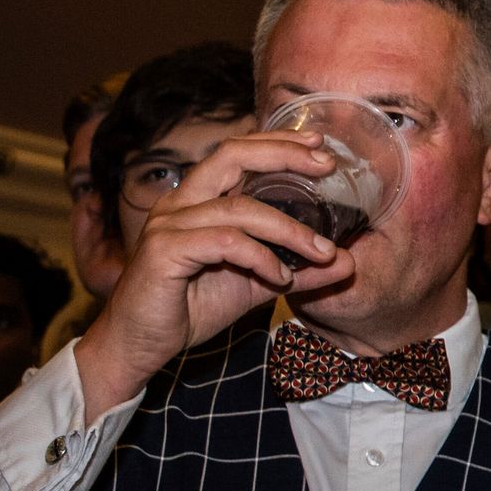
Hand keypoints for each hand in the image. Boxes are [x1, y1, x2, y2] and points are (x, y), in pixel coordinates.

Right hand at [73, 134, 359, 413]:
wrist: (142, 345)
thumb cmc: (192, 308)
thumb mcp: (257, 285)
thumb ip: (300, 269)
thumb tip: (347, 261)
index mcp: (198, 199)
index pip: (238, 154)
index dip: (278, 144)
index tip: (320, 146)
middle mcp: (180, 202)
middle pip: (232, 156)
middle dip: (284, 154)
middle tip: (326, 164)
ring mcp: (169, 224)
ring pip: (239, 208)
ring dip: (289, 228)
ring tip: (321, 251)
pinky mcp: (164, 251)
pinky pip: (225, 243)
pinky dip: (260, 257)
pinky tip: (280, 276)